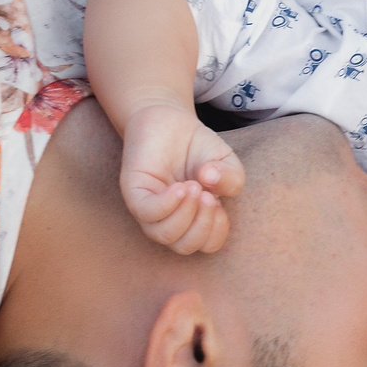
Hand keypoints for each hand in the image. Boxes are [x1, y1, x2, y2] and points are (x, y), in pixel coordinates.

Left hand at [119, 100, 245, 253]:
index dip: (217, 232)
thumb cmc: (197, 147)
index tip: (220, 204)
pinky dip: (168, 204)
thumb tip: (210, 183)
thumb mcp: (226, 161)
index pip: (205, 244)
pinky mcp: (134, 193)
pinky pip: (147, 213)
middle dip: (202, 227)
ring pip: (164, 235)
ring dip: (185, 216)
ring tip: (194, 188)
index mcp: (194, 219)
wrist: (170, 120)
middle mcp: (170, 218)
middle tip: (209, 198)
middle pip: (184, 246)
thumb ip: (231, 178)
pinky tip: (179, 187)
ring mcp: (150, 208)